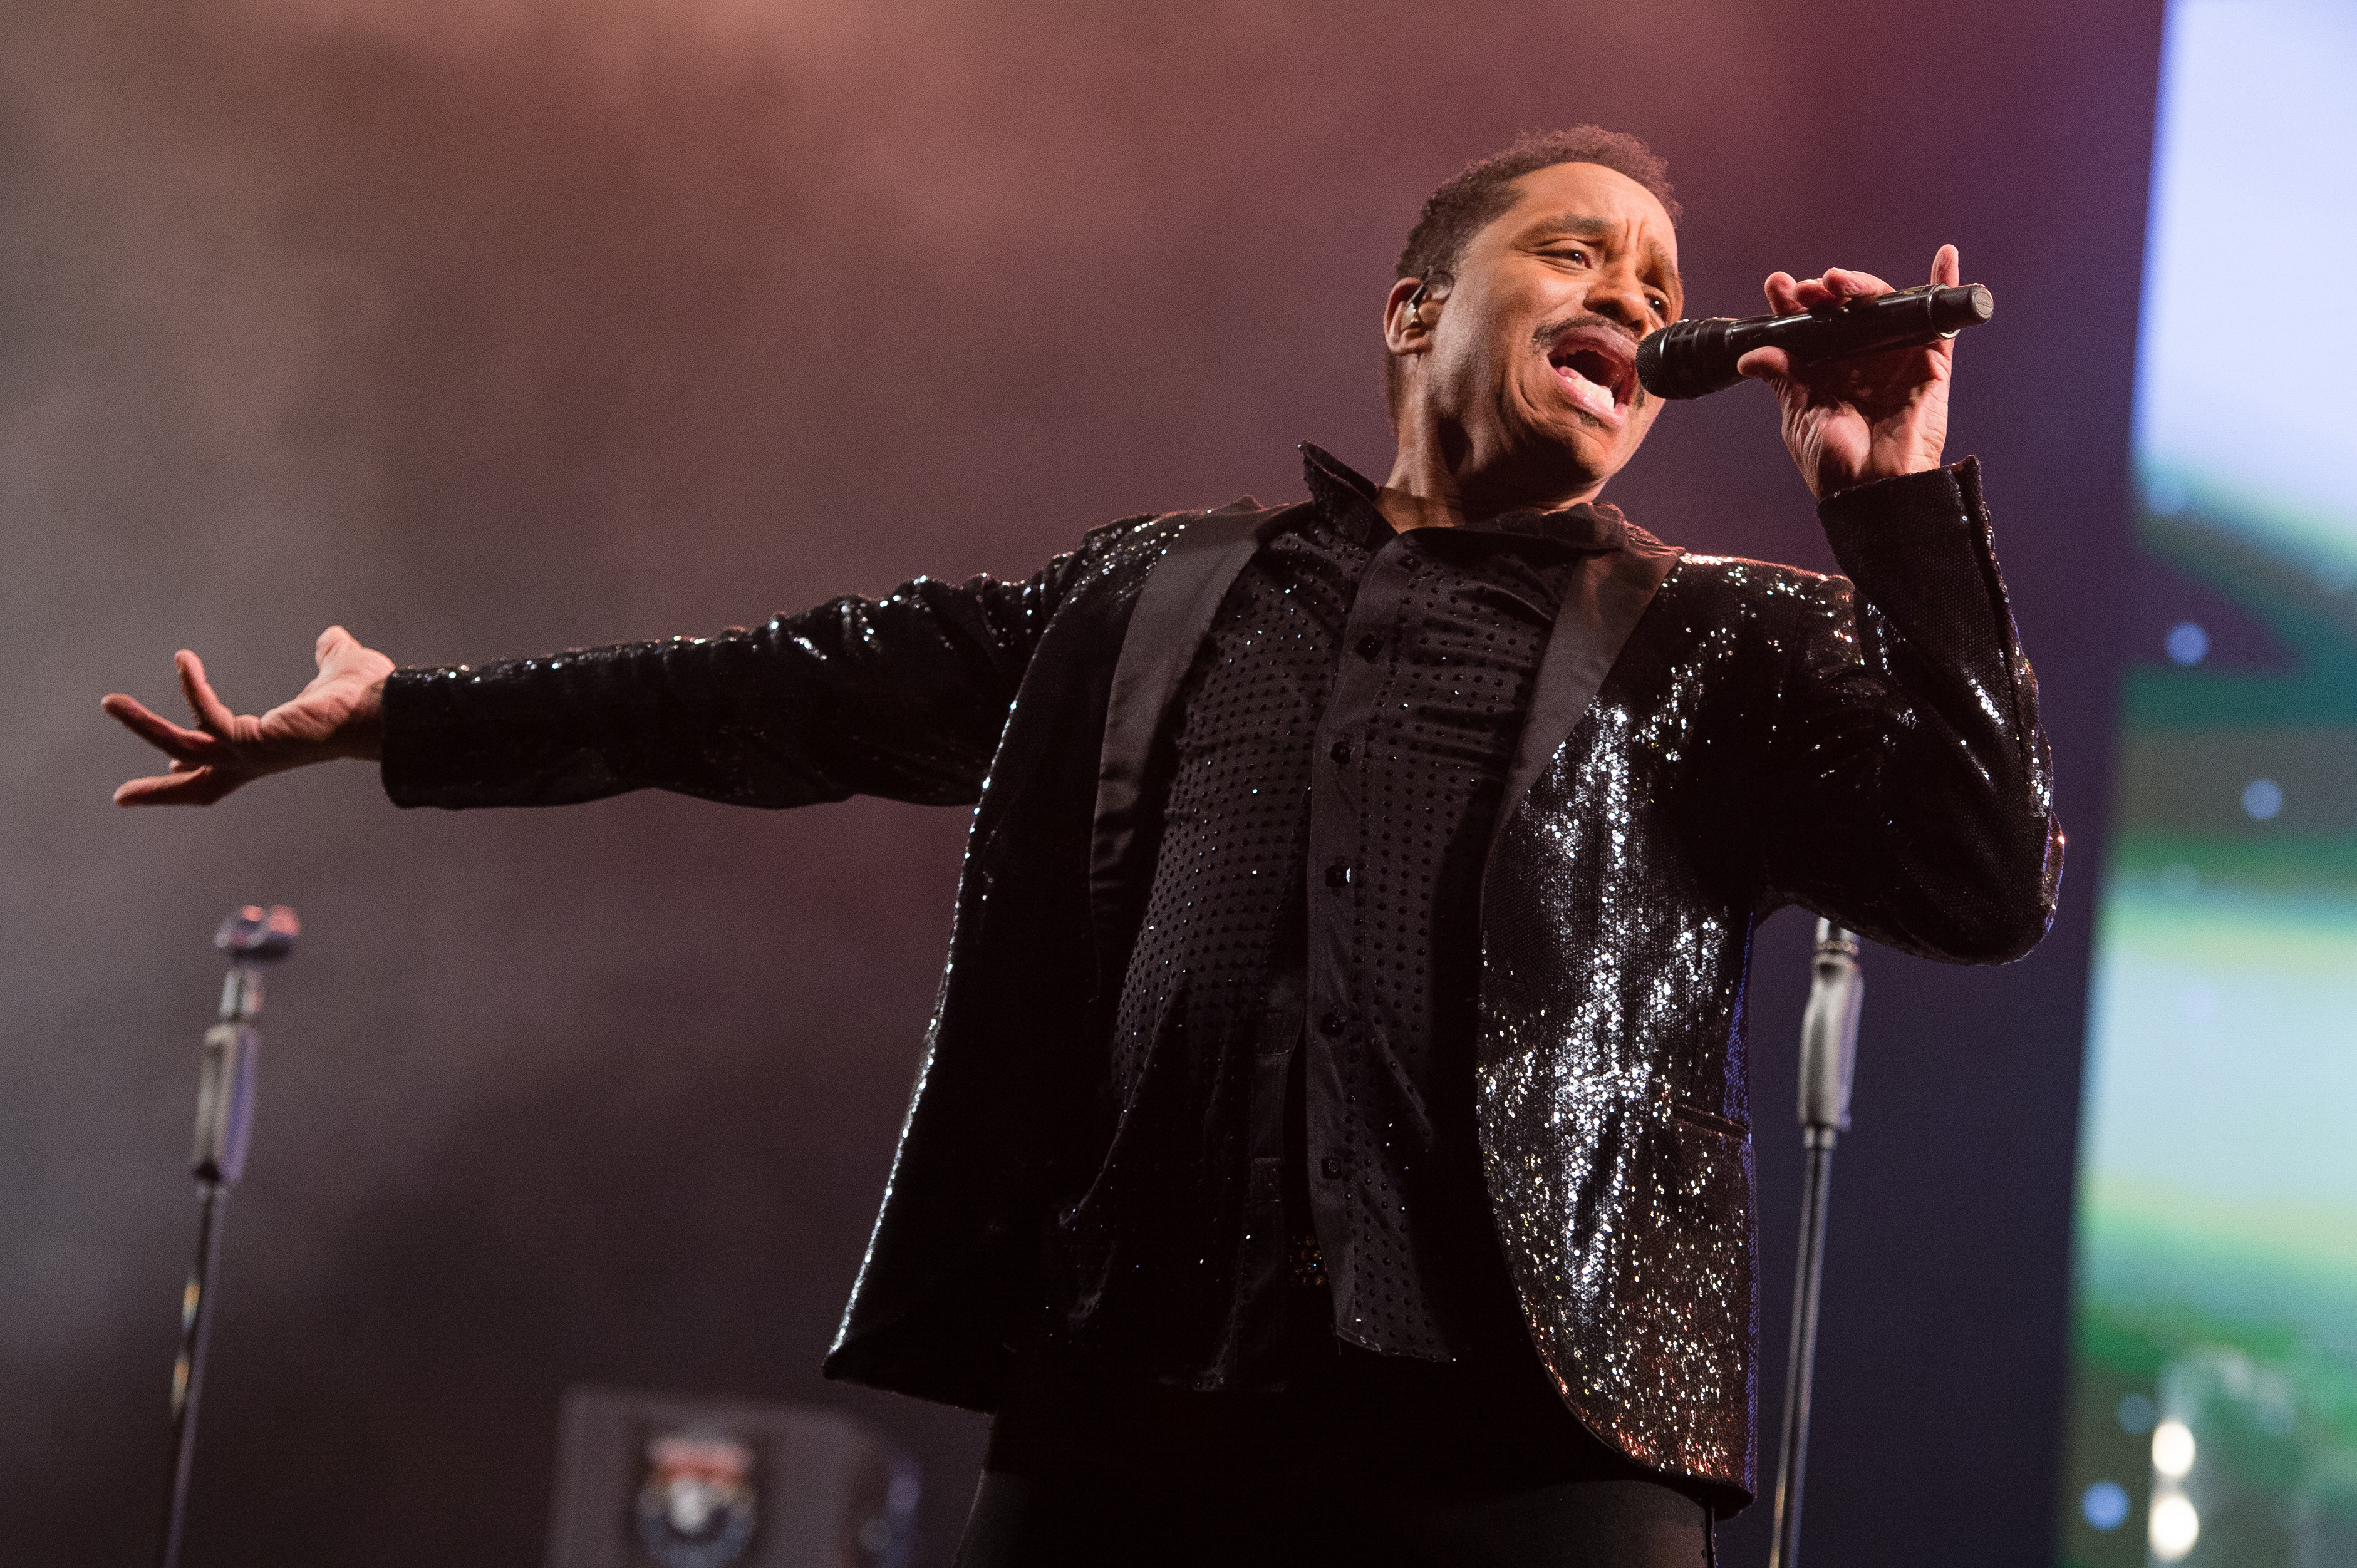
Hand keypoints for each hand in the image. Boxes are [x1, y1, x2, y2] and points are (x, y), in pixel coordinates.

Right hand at [102, 626, 393, 805]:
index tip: (169, 763)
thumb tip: (332, 638)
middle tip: (121, 797)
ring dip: (143, 726)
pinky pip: (208, 718)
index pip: (226, 765)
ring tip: (109, 703)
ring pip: (184, 748)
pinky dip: (193, 688)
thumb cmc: (370, 696)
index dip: (197, 767)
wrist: (388, 709)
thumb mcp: (340, 668)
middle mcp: (259, 760)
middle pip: (199, 785)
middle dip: (158, 791)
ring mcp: (254, 755)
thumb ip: (330, 655)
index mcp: (272, 749)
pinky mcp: (253, 742)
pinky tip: (184, 660)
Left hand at [1737, 244, 1958, 498]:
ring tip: (1839, 281)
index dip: (1793, 303)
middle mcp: (1858, 356)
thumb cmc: (1834, 461)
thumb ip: (1781, 379)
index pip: (1808, 325)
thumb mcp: (1799, 415)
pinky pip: (1939, 321)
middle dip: (1825, 291)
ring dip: (1863, 285)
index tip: (1777, 286)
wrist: (1874, 489)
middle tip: (1810, 288)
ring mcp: (1894, 356)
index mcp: (1824, 368)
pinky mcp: (1930, 363)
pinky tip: (1945, 257)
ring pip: (1883, 306)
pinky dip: (1944, 286)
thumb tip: (1749, 355)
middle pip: (1845, 309)